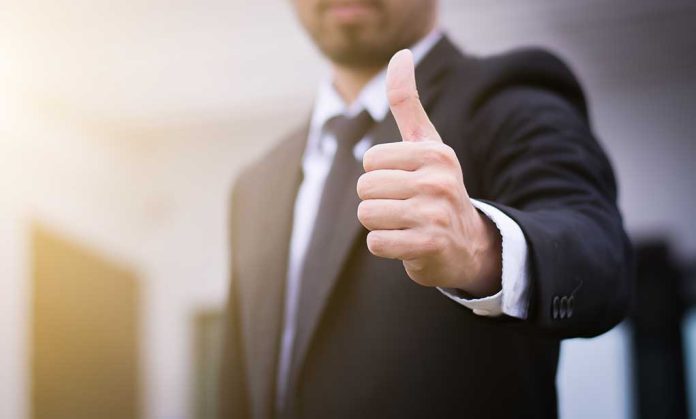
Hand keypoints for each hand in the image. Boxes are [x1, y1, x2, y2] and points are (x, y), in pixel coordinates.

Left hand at [356, 49, 501, 296]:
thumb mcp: (427, 144)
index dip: (379, 175)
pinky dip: (385, 247)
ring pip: (367, 215)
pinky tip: (408, 243)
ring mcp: (436, 214)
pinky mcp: (430, 245)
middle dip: (376, 202)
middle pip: (365, 188)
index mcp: (435, 153)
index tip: (405, 182)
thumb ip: (408, 102)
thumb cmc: (436, 188)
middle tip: (405, 207)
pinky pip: (376, 243)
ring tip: (405, 224)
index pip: (370, 161)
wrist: (467, 244)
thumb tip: (401, 54)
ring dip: (379, 225)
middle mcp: (439, 181)